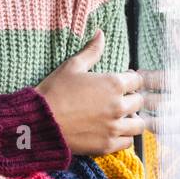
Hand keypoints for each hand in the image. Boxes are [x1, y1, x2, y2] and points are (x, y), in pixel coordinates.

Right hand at [35, 29, 145, 154]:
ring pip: (138, 124)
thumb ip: (91, 51)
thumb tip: (101, 33)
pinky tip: (114, 131)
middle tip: (122, 99)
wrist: (40, 122)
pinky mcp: (107, 145)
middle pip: (139, 102)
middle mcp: (118, 106)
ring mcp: (114, 127)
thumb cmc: (54, 91)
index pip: (137, 80)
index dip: (131, 79)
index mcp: (113, 83)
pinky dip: (124, 137)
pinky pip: (127, 143)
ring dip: (132, 119)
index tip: (125, 82)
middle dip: (132, 98)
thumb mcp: (72, 66)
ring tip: (122, 117)